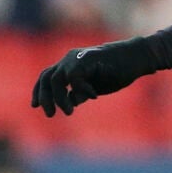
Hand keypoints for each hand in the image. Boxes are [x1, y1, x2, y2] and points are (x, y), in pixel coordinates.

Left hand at [31, 38, 156, 115]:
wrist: (135, 58)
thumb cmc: (117, 72)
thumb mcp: (94, 87)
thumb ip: (80, 93)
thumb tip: (70, 102)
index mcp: (69, 65)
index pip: (46, 76)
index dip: (39, 91)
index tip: (35, 106)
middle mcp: (70, 59)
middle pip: (46, 78)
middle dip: (45, 97)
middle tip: (50, 114)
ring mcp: (77, 57)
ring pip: (56, 79)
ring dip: (60, 98)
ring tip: (69, 112)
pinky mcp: (87, 59)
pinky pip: (75, 78)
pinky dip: (82, 90)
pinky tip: (93, 96)